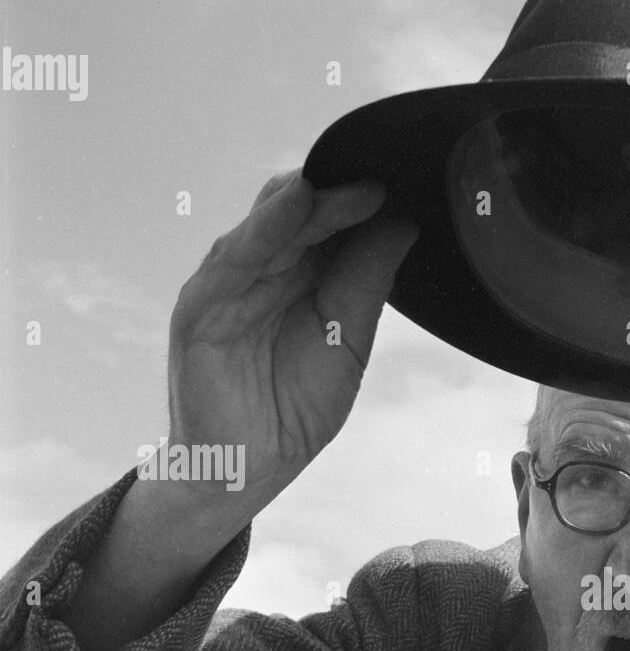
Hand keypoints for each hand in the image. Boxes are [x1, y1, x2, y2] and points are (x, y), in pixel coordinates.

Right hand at [167, 169, 418, 512]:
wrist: (249, 470)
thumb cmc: (294, 411)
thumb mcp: (350, 344)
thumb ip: (368, 284)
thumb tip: (404, 224)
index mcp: (299, 279)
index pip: (331, 226)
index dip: (364, 206)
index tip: (406, 186)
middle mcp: (262, 272)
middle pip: (302, 219)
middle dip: (341, 198)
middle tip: (384, 180)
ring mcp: (228, 286)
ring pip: (268, 229)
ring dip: (307, 203)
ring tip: (345, 183)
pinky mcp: (201, 307)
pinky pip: (233, 258)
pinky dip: (263, 228)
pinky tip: (292, 204)